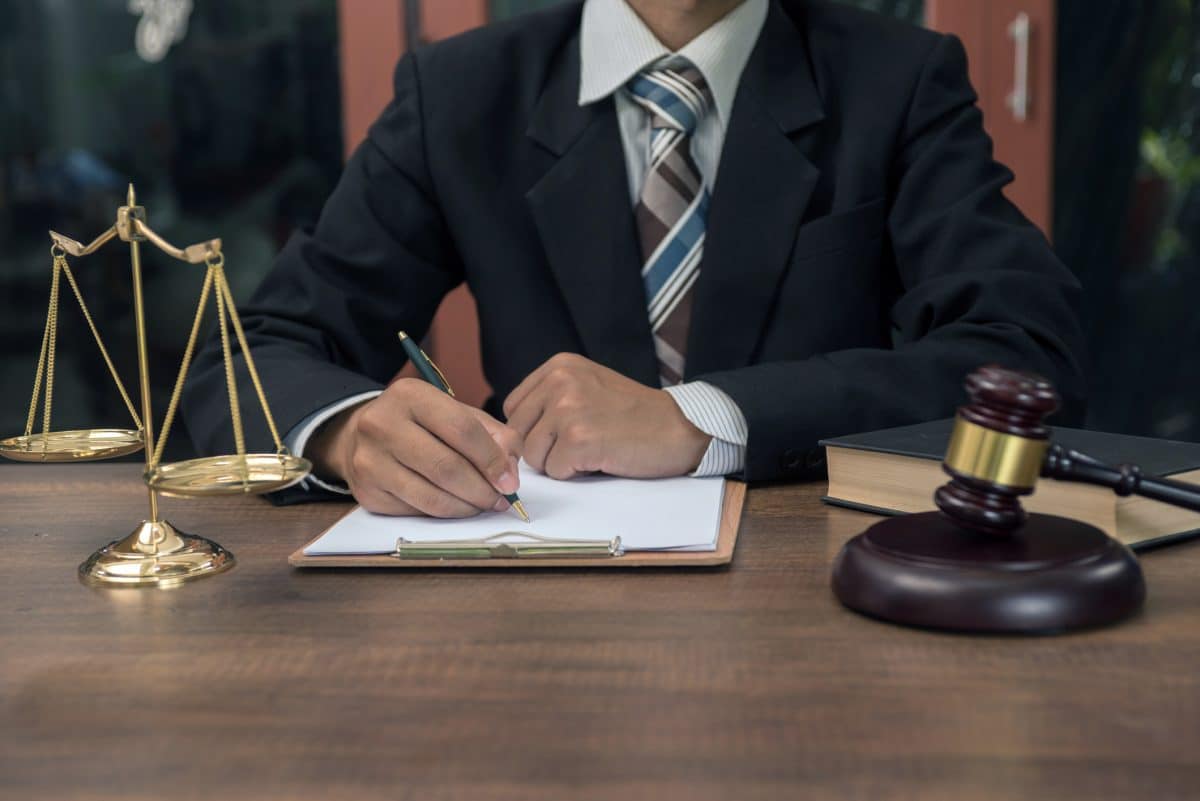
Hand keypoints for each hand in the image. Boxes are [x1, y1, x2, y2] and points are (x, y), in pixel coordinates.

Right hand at [307, 379, 522, 516]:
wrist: (362, 434)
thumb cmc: (420, 423)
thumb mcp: (455, 413)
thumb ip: (492, 435)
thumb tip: (509, 474)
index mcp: (410, 395)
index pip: (462, 429)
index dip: (492, 460)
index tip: (510, 482)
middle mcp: (382, 424)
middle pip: (447, 467)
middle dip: (482, 490)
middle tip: (501, 500)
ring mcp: (369, 461)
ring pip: (432, 497)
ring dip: (467, 507)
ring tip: (483, 504)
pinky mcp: (367, 492)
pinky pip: (416, 511)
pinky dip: (444, 513)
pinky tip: (455, 505)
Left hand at [502, 353, 710, 479]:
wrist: (679, 428)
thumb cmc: (636, 414)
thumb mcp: (588, 385)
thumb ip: (551, 398)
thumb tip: (511, 434)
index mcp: (559, 366)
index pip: (514, 408)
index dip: (533, 429)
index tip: (561, 434)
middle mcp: (559, 382)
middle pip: (518, 433)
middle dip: (543, 448)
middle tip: (580, 445)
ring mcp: (568, 410)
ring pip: (534, 456)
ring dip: (559, 463)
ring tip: (593, 449)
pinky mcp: (578, 440)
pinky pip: (555, 471)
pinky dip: (576, 473)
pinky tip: (601, 458)